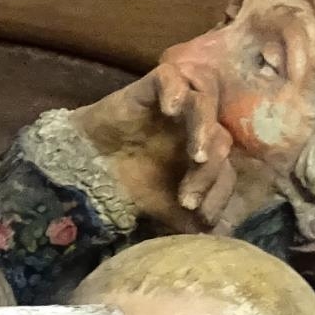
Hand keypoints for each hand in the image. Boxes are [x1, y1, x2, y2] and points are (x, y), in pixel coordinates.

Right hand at [67, 70, 249, 231]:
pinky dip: (175, 90)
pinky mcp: (151, 88)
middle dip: (209, 171)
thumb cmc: (131, 188)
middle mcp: (195, 126)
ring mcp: (176, 105)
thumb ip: (192, 222)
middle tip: (187, 197)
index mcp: (204, 153)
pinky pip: (171, 76)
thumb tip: (219, 238)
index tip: (198, 215)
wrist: (87, 172)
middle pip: (220, 137)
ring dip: (203, 129)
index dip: (218, 192)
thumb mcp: (166, 212)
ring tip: (194, 156)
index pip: (226, 167)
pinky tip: (170, 111)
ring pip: (204, 101)